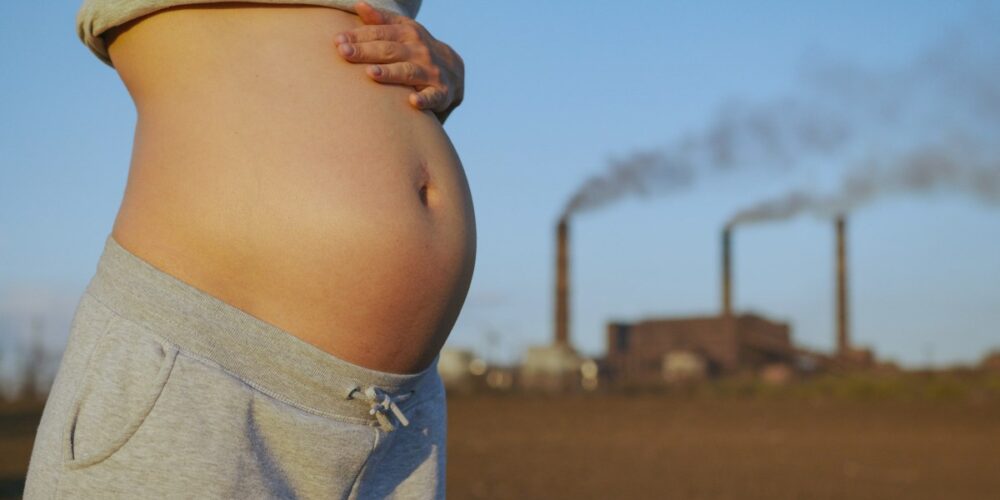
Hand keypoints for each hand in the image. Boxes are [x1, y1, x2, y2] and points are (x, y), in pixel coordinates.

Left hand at [334, 1, 464, 123]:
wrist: (454, 70)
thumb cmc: (417, 49)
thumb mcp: (404, 30)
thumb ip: (382, 20)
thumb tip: (358, 5)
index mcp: (408, 33)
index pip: (381, 32)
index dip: (359, 35)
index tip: (337, 40)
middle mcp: (419, 50)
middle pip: (389, 50)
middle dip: (366, 51)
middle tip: (344, 53)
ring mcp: (430, 72)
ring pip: (407, 72)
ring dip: (390, 73)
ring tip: (371, 74)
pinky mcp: (441, 92)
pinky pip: (433, 96)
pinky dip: (425, 99)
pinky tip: (413, 102)